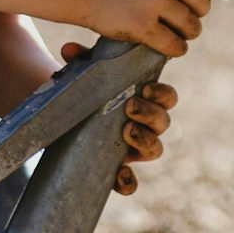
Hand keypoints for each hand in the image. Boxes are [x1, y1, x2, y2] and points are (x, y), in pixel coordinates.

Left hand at [62, 43, 178, 195]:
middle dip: (151, 114)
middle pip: (163, 123)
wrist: (66, 120)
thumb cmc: (86, 92)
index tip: (146, 88)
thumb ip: (81, 60)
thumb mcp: (85, 75)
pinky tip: (120, 175)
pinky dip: (128, 183)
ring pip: (154, 149)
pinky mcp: (117, 169)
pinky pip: (130, 183)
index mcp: (146, 101)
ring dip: (144, 140)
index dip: (162, 94)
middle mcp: (145, 126)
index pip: (166, 98)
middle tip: (131, 106)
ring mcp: (133, 149)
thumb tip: (68, 49)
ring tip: (126, 131)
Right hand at [78, 0, 214, 57]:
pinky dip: (177, 48)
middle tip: (190, 17)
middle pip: (201, 0)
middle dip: (198, 11)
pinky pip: (173, 44)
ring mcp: (154, 2)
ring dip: (189, 32)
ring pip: (190, 25)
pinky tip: (173, 48)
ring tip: (182, 34)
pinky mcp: (142, 27)